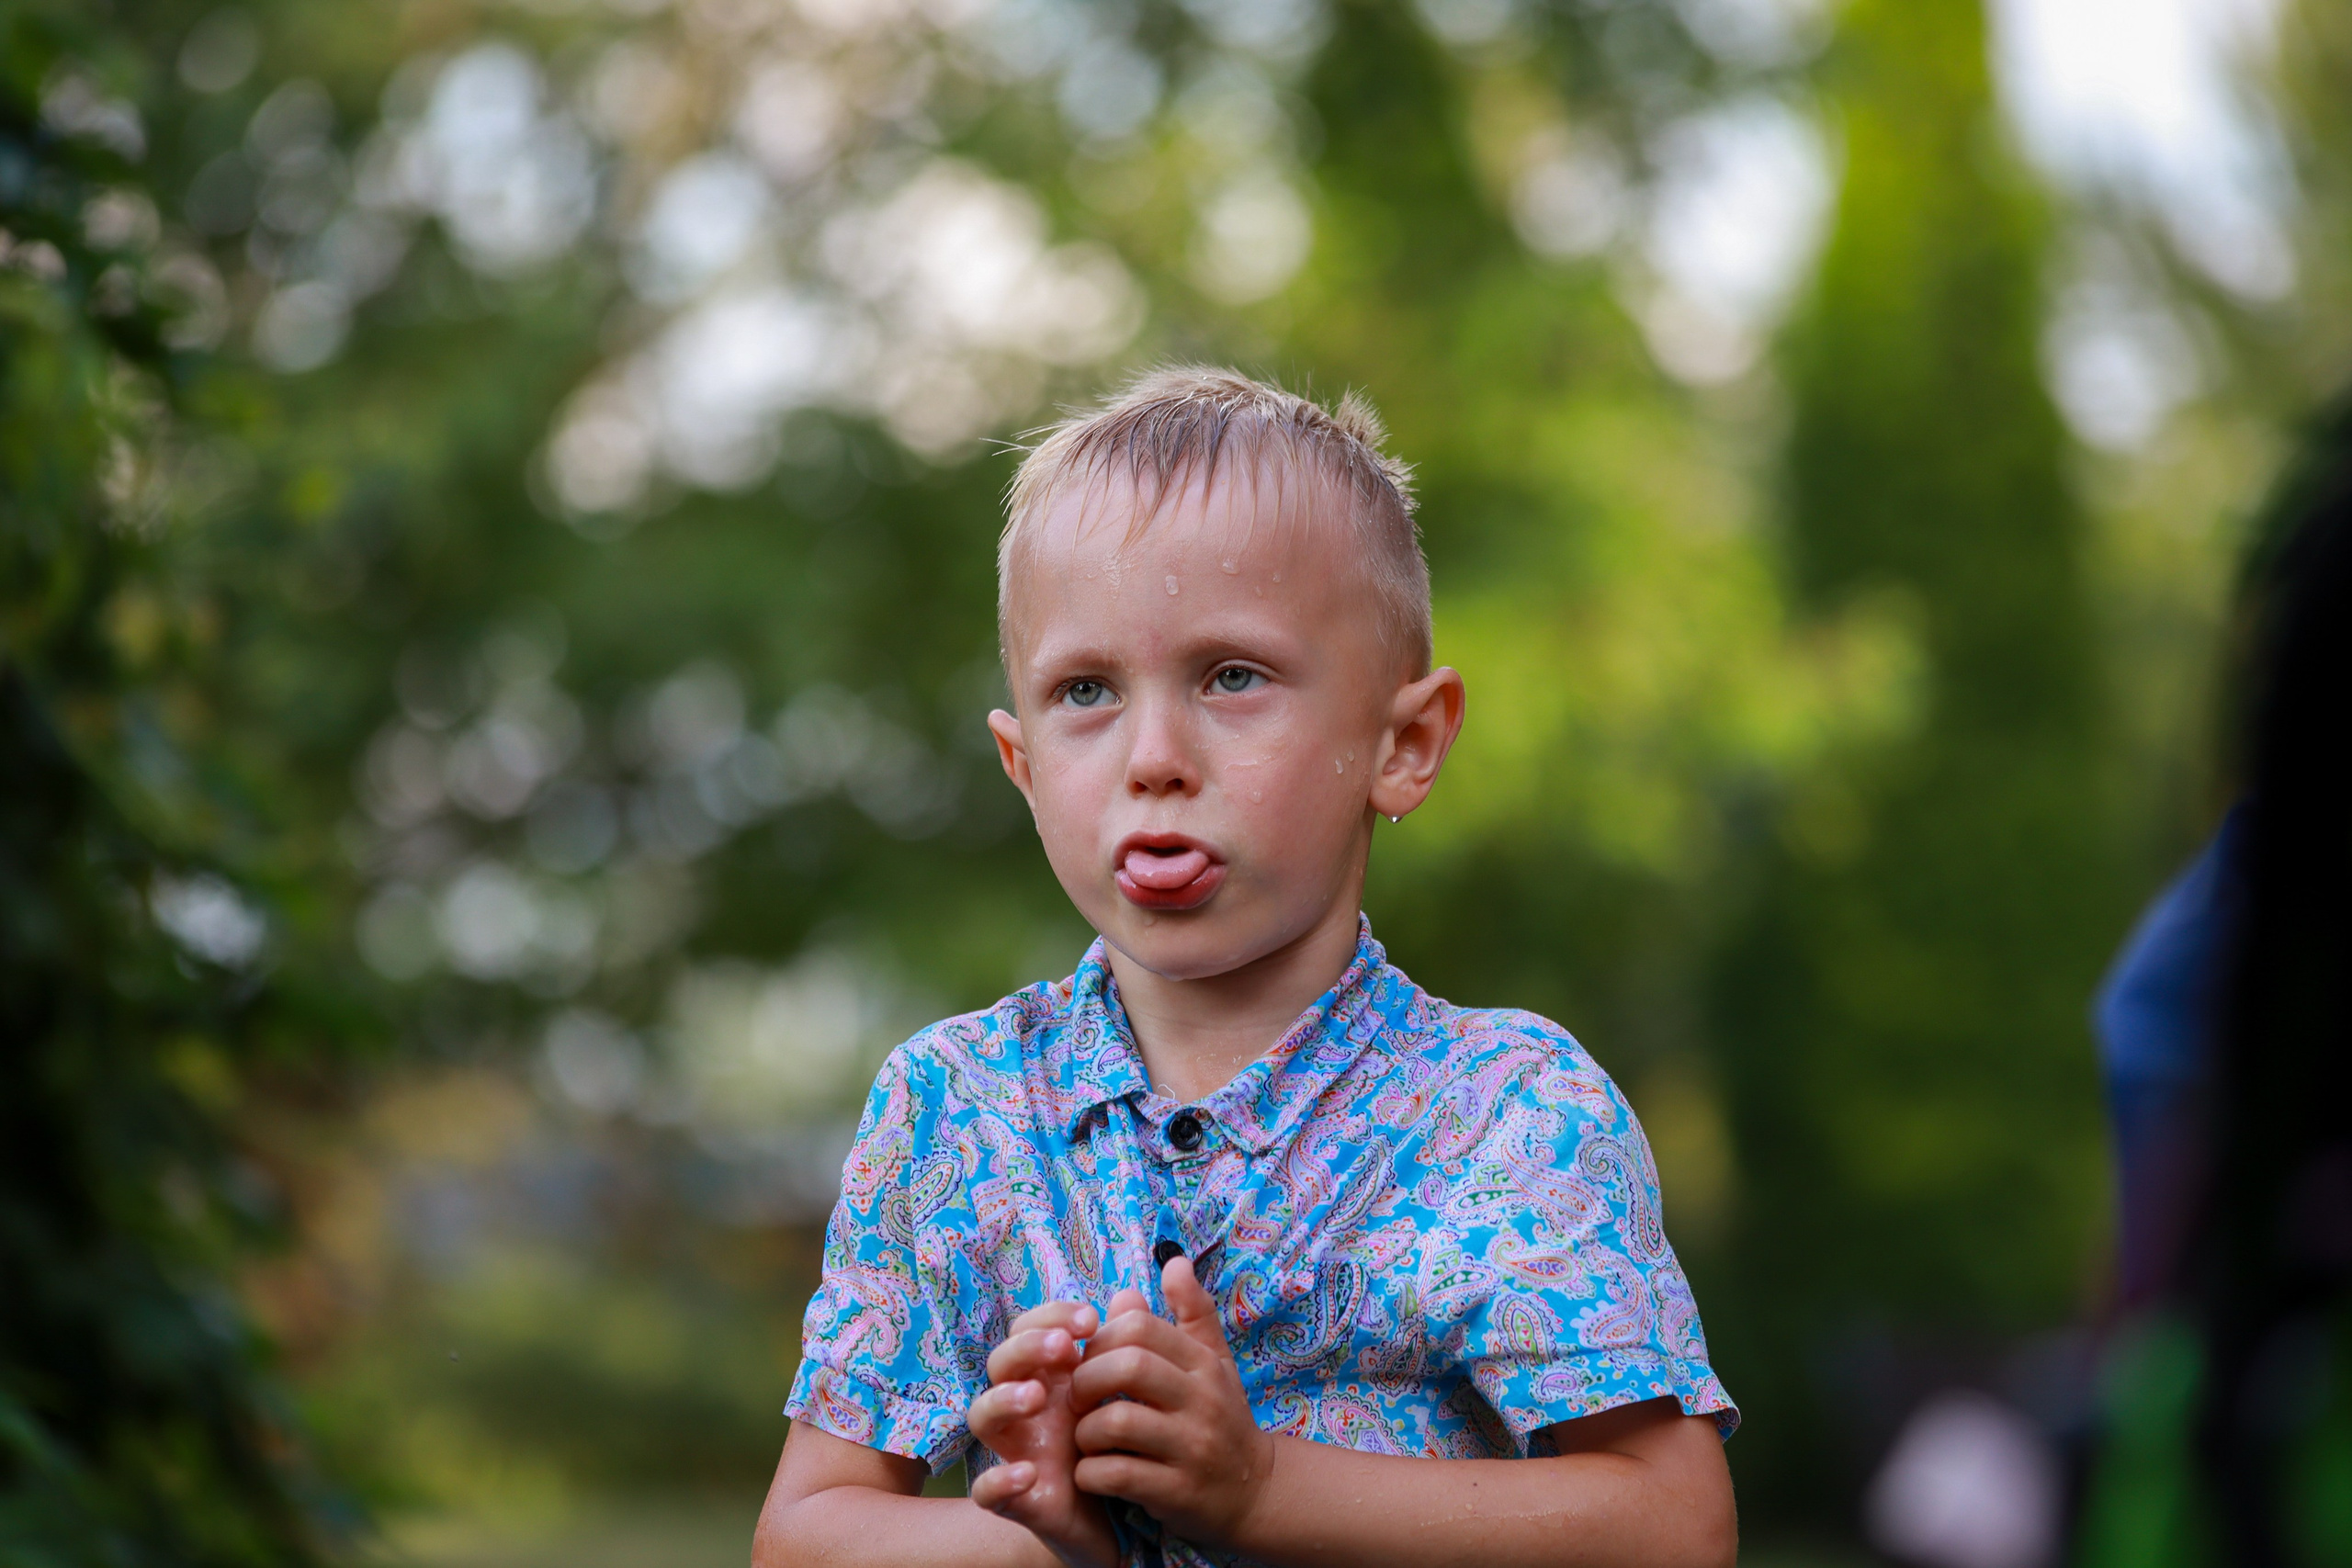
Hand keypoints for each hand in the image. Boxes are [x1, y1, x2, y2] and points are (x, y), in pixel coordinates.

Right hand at [968, 1300, 1121, 1567]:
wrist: (1114, 1516)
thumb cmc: (1114, 1444)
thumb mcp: (1126, 1393)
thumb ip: (1129, 1346)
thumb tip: (1130, 1294)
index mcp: (1052, 1376)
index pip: (1032, 1328)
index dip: (1052, 1316)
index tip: (1091, 1318)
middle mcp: (1027, 1408)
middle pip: (1002, 1362)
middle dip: (1028, 1348)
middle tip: (1064, 1347)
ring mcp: (1017, 1450)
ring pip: (982, 1416)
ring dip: (1003, 1400)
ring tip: (1037, 1397)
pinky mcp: (1017, 1499)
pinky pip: (987, 1491)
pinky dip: (999, 1481)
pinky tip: (1027, 1472)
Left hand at [1069, 1256, 1277, 1550]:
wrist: (1253, 1492)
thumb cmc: (1221, 1419)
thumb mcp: (1214, 1361)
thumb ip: (1191, 1312)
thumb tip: (1173, 1261)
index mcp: (1203, 1363)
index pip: (1140, 1327)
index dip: (1100, 1338)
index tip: (1090, 1359)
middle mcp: (1203, 1401)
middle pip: (1129, 1367)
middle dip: (1087, 1378)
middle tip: (1077, 1396)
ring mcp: (1192, 1448)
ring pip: (1117, 1422)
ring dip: (1085, 1429)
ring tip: (1085, 1436)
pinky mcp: (1177, 1493)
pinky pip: (1117, 1474)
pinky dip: (1091, 1472)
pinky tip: (1092, 1471)